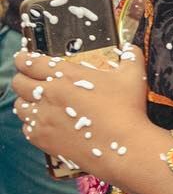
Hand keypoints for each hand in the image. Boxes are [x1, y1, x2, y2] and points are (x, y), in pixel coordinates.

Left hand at [11, 44, 149, 181]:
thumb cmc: (127, 108)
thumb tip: (129, 48)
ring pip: (19, 106)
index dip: (23, 58)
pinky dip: (32, 123)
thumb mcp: (133, 76)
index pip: (31, 62)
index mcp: (67, 75)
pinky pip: (26, 127)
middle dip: (22, 78)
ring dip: (26, 101)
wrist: (123, 145)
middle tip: (29, 79)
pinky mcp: (42, 138)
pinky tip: (44, 123)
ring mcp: (43, 117)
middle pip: (19, 83)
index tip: (22, 58)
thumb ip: (130, 56)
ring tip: (36, 102)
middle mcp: (49, 94)